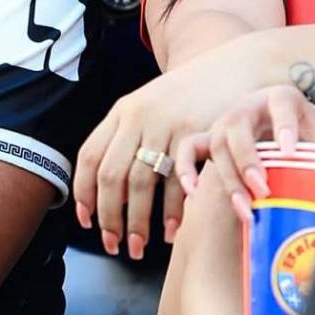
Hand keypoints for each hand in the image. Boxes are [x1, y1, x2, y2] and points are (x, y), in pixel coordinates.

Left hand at [72, 39, 275, 257]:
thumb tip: (108, 190)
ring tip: (139, 246)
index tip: (87, 222)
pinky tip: (171, 229)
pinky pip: (176, 180)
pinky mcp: (194, 133)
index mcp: (122, 112)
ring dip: (137, 221)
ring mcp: (166, 124)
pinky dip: (171, 210)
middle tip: (113, 245)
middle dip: (109, 217)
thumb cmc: (191, 97)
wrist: (232, 68)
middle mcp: (138, 117)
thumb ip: (128, 140)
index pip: (89, 157)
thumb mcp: (152, 108)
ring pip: (140, 182)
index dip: (83, 194)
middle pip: (111, 176)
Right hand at [176, 85, 314, 218]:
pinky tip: (194, 193)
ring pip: (215, 143)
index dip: (286, 126)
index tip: (290, 151)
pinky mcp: (205, 137)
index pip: (284, 106)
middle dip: (249, 159)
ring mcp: (224, 120)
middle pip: (240, 127)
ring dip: (227, 176)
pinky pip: (187, 149)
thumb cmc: (309, 140)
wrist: (281, 130)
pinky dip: (187, 169)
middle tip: (264, 189)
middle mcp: (250, 106)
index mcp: (285, 99)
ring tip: (245, 207)